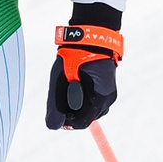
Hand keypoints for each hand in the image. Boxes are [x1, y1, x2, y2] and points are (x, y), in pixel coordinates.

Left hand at [45, 10, 122, 129]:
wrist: (91, 35)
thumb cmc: (74, 55)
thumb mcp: (59, 79)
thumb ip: (56, 104)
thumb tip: (53, 126)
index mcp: (100, 97)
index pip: (82, 122)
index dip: (66, 121)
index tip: (56, 111)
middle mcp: (108, 98)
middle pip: (86, 117)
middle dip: (71, 110)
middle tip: (62, 92)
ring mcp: (109, 94)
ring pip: (89, 110)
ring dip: (76, 104)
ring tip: (69, 84)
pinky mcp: (106, 89)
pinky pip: (92, 101)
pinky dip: (82, 97)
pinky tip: (75, 83)